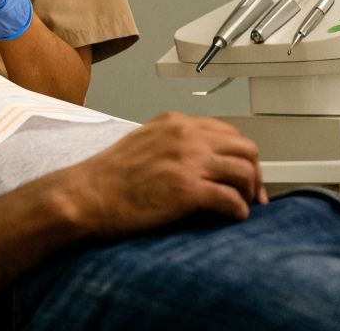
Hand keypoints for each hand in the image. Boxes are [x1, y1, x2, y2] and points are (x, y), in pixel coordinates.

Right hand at [61, 112, 265, 239]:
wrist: (85, 196)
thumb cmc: (107, 176)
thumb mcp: (142, 142)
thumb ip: (173, 142)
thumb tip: (202, 160)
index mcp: (174, 122)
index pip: (228, 132)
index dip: (241, 156)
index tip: (242, 175)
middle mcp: (185, 135)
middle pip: (245, 149)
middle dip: (254, 174)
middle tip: (251, 195)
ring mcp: (187, 161)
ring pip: (245, 172)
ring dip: (248, 193)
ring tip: (241, 206)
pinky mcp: (187, 190)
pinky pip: (231, 200)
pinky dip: (237, 212)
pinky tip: (230, 218)